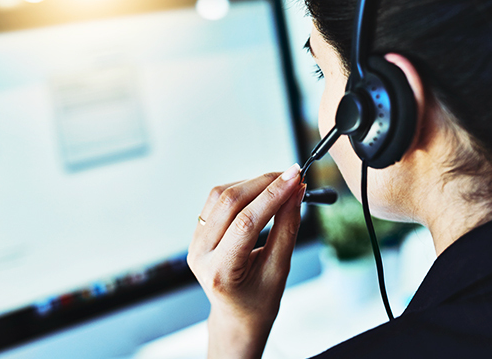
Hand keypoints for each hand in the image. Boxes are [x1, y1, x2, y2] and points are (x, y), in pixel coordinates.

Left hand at [187, 164, 305, 358]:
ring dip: (252, 183)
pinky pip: (216, 200)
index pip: (246, 223)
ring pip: (220, 196)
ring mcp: (195, 242)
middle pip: (229, 202)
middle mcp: (200, 254)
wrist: (237, 315)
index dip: (273, 196)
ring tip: (280, 183)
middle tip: (293, 175)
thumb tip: (296, 192)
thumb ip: (287, 228)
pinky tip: (260, 192)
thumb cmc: (259, 300)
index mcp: (220, 271)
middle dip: (264, 183)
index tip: (295, 177)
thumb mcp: (279, 269)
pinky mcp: (198, 232)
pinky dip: (241, 190)